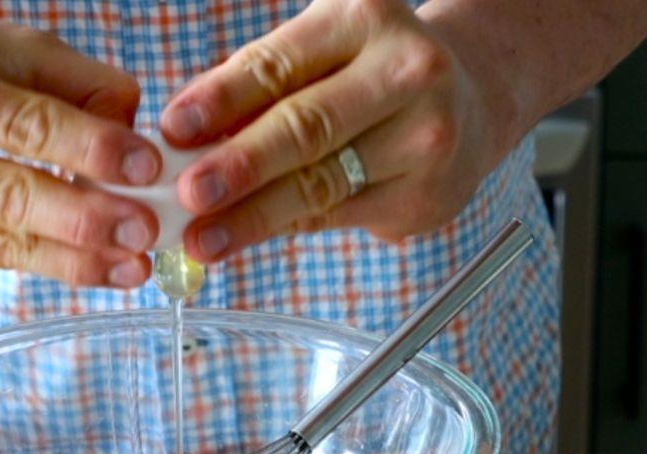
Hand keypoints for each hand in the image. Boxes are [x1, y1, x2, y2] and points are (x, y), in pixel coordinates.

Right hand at [0, 6, 160, 285]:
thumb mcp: (7, 47)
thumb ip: (79, 85)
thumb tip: (138, 141)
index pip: (21, 127)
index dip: (90, 150)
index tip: (148, 167)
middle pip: (7, 199)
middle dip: (87, 220)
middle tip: (148, 231)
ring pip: (0, 246)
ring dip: (77, 260)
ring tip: (134, 264)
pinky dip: (42, 262)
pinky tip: (88, 261)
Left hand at [159, 0, 508, 258]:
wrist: (473, 100)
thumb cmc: (367, 75)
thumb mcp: (318, 55)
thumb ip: (255, 90)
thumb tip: (178, 142)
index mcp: (361, 20)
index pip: (280, 64)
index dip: (222, 99)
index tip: (174, 129)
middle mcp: (403, 72)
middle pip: (306, 127)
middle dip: (240, 165)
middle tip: (188, 195)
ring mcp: (423, 137)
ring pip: (320, 184)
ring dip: (251, 216)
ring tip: (202, 238)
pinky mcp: (425, 195)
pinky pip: (337, 217)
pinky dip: (282, 229)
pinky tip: (242, 239)